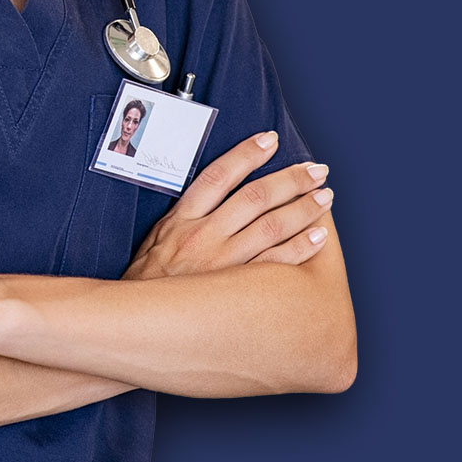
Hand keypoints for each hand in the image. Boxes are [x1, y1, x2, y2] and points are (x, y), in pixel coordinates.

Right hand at [124, 131, 332, 280]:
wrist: (136, 321)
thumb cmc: (146, 281)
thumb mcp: (156, 237)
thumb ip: (184, 215)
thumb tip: (213, 193)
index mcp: (182, 218)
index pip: (218, 175)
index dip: (246, 154)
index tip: (270, 139)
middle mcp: (203, 235)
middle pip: (254, 197)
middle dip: (290, 179)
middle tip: (316, 170)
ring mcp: (220, 262)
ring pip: (270, 226)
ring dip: (303, 209)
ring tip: (324, 197)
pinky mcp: (234, 290)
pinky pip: (275, 265)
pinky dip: (300, 248)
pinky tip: (318, 236)